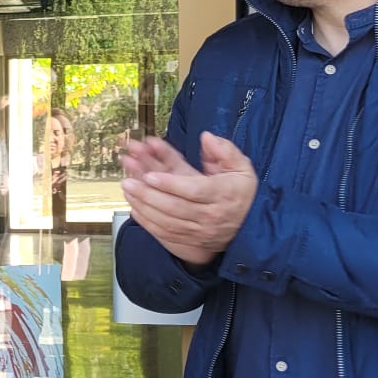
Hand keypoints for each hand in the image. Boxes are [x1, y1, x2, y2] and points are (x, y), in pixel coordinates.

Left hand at [120, 132, 258, 264]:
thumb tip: (207, 137)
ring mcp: (199, 231)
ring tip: (127, 189)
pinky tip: (134, 207)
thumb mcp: (242, 167)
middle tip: (129, 181)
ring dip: (144, 206)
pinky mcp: (190, 240)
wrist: (250, 225)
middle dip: (148, 194)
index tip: (151, 176)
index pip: (194, 190)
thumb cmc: (241, 191)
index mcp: (223, 195)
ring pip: (166, 222)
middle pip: (175, 207)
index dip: (171, 184)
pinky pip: (164, 233)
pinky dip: (147, 222)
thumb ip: (225, 151)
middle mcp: (210, 216)